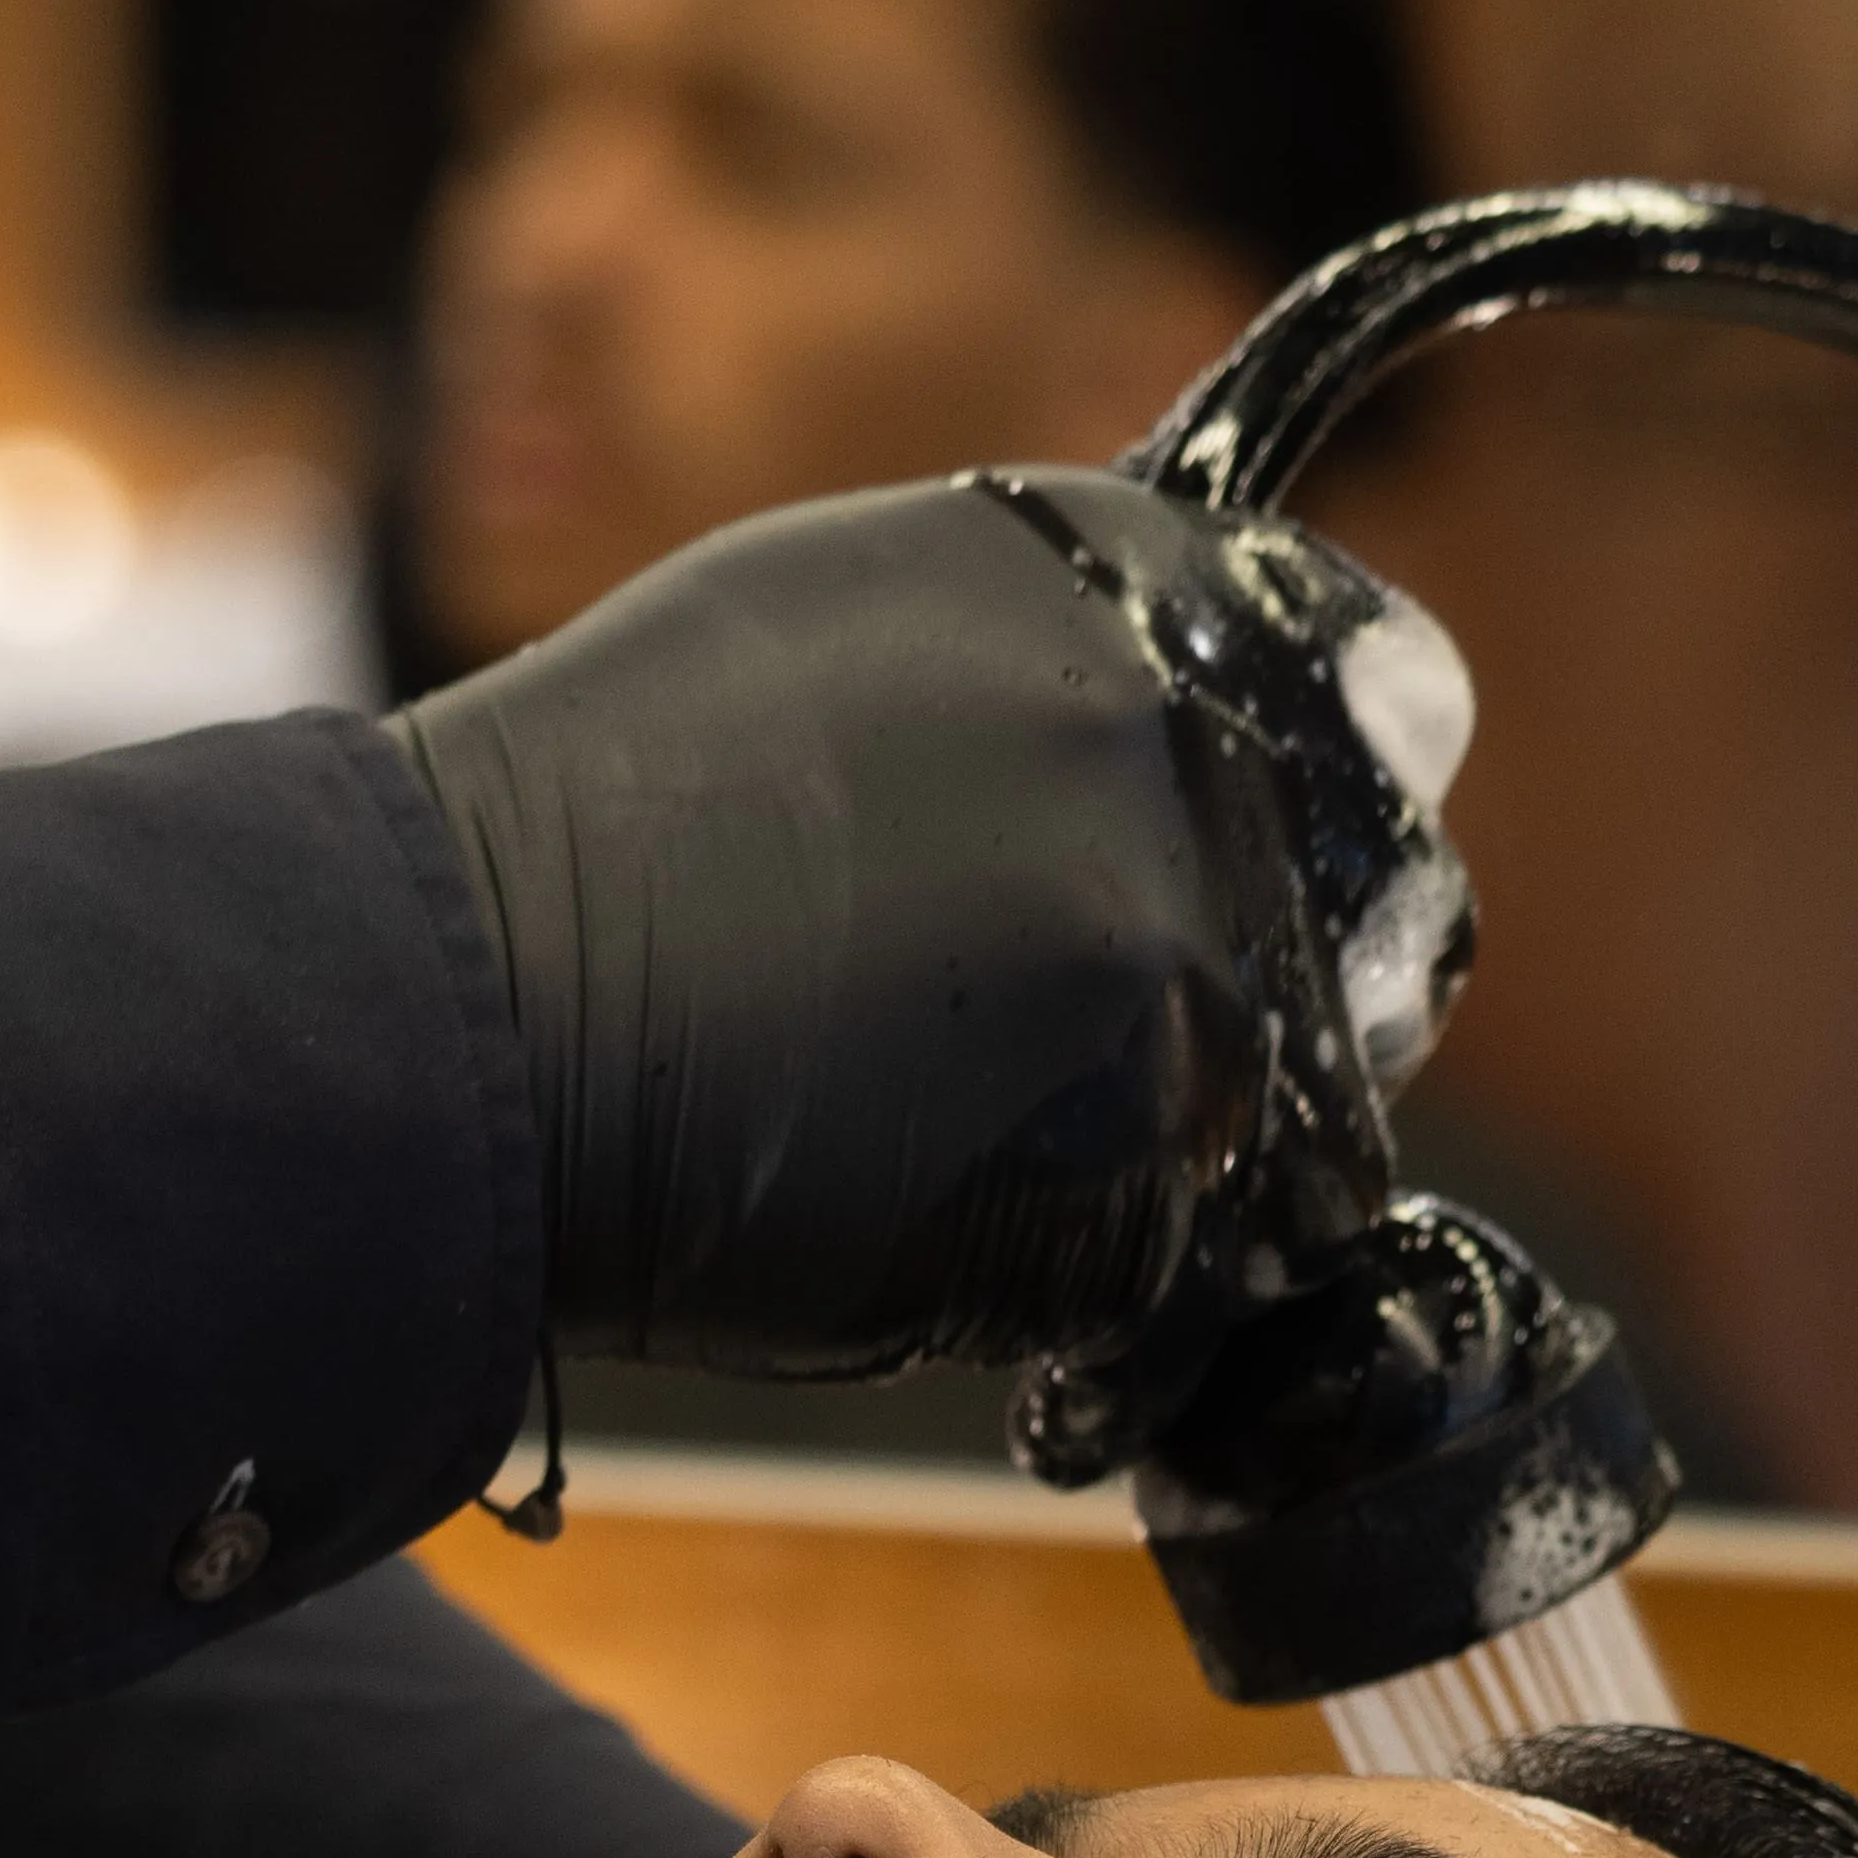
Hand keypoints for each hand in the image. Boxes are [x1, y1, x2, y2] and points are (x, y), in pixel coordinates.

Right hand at [394, 470, 1476, 1384]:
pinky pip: (1190, 1256)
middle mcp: (1198, 754)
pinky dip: (1082, 1269)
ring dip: (1165, 1137)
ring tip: (960, 1129)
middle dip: (1274, 984)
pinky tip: (927, 1219)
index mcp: (1142, 588)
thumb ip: (1062, 659)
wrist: (471, 1006)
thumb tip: (1207, 714)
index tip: (1272, 863)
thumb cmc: (603, 820)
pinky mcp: (1146, 1176)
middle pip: (1378, 916)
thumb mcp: (856, 619)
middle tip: (1095, 1037)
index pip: (1386, 689)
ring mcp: (1187, 968)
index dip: (1330, 795)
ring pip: (1285, 1105)